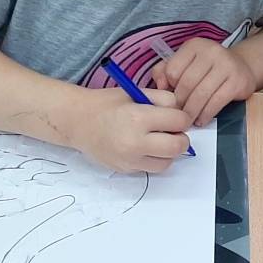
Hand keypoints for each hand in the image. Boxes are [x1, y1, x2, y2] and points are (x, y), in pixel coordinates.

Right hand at [67, 87, 192, 172]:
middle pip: (178, 146)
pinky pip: (152, 168)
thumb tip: (183, 115)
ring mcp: (130, 160)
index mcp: (138, 117)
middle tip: (172, 130)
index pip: (179, 121)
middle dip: (180, 137)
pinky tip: (145, 147)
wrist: (78, 122)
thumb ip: (164, 100)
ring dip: (169, 151)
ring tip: (157, 139)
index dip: (181, 117)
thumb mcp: (136, 93)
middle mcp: (135, 142)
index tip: (175, 116)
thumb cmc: (107, 104)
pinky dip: (155, 158)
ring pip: (168, 162)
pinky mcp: (126, 170)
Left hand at [152, 38, 256, 125]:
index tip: (171, 98)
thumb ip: (165, 71)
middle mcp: (211, 51)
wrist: (242, 67)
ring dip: (192, 111)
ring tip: (188, 120)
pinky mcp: (237, 81)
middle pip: (187, 83)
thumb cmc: (208, 68)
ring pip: (201, 94)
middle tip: (178, 115)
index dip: (169, 87)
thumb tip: (160, 86)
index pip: (173, 69)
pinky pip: (216, 101)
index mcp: (194, 45)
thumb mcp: (186, 63)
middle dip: (180, 103)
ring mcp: (226, 65)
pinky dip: (206, 114)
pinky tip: (202, 120)